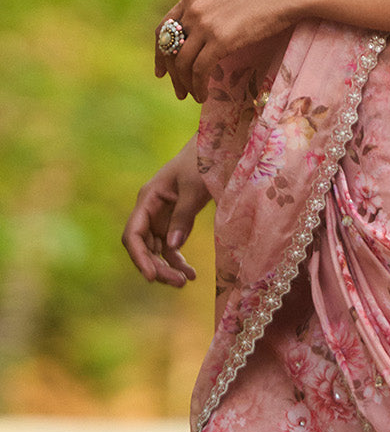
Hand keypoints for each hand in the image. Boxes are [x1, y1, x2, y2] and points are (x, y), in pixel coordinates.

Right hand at [122, 137, 209, 286]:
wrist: (214, 148)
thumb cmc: (202, 161)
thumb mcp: (195, 187)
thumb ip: (184, 216)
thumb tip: (173, 246)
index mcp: (148, 199)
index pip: (133, 234)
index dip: (138, 257)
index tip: (150, 276)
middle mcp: (150, 210)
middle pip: (143, 247)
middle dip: (156, 267)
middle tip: (178, 283)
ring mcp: (161, 218)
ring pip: (156, 250)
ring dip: (167, 267)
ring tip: (184, 282)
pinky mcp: (175, 222)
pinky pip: (171, 247)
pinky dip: (178, 261)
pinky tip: (190, 275)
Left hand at [155, 0, 299, 101]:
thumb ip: (213, 10)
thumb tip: (210, 34)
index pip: (164, 28)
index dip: (160, 53)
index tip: (162, 72)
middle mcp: (193, 10)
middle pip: (169, 48)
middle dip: (173, 75)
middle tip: (179, 91)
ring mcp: (205, 25)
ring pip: (182, 63)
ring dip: (186, 84)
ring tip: (194, 96)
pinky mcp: (220, 40)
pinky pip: (199, 70)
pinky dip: (198, 86)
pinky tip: (203, 95)